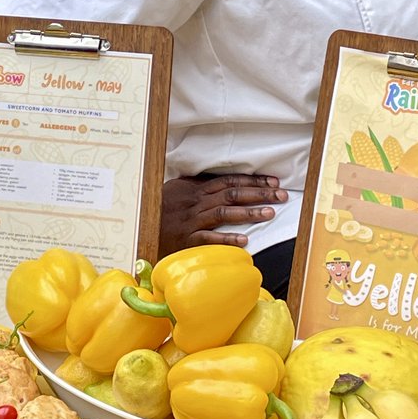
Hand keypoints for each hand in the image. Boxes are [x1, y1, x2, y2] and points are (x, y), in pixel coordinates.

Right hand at [158, 174, 287, 257]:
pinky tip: (245, 240)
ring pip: (225, 213)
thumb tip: (218, 178)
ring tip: (270, 213)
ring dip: (249, 212)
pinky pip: (209, 238)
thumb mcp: (176, 189)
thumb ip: (197, 184)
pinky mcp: (186, 239)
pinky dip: (228, 239)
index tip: (273, 181)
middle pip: (232, 194)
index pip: (230, 180)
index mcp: (196, 188)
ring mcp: (192, 220)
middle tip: (281, 194)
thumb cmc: (158, 208)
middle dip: (259, 193)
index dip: (253, 180)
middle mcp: (196, 202)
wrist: (137, 224)